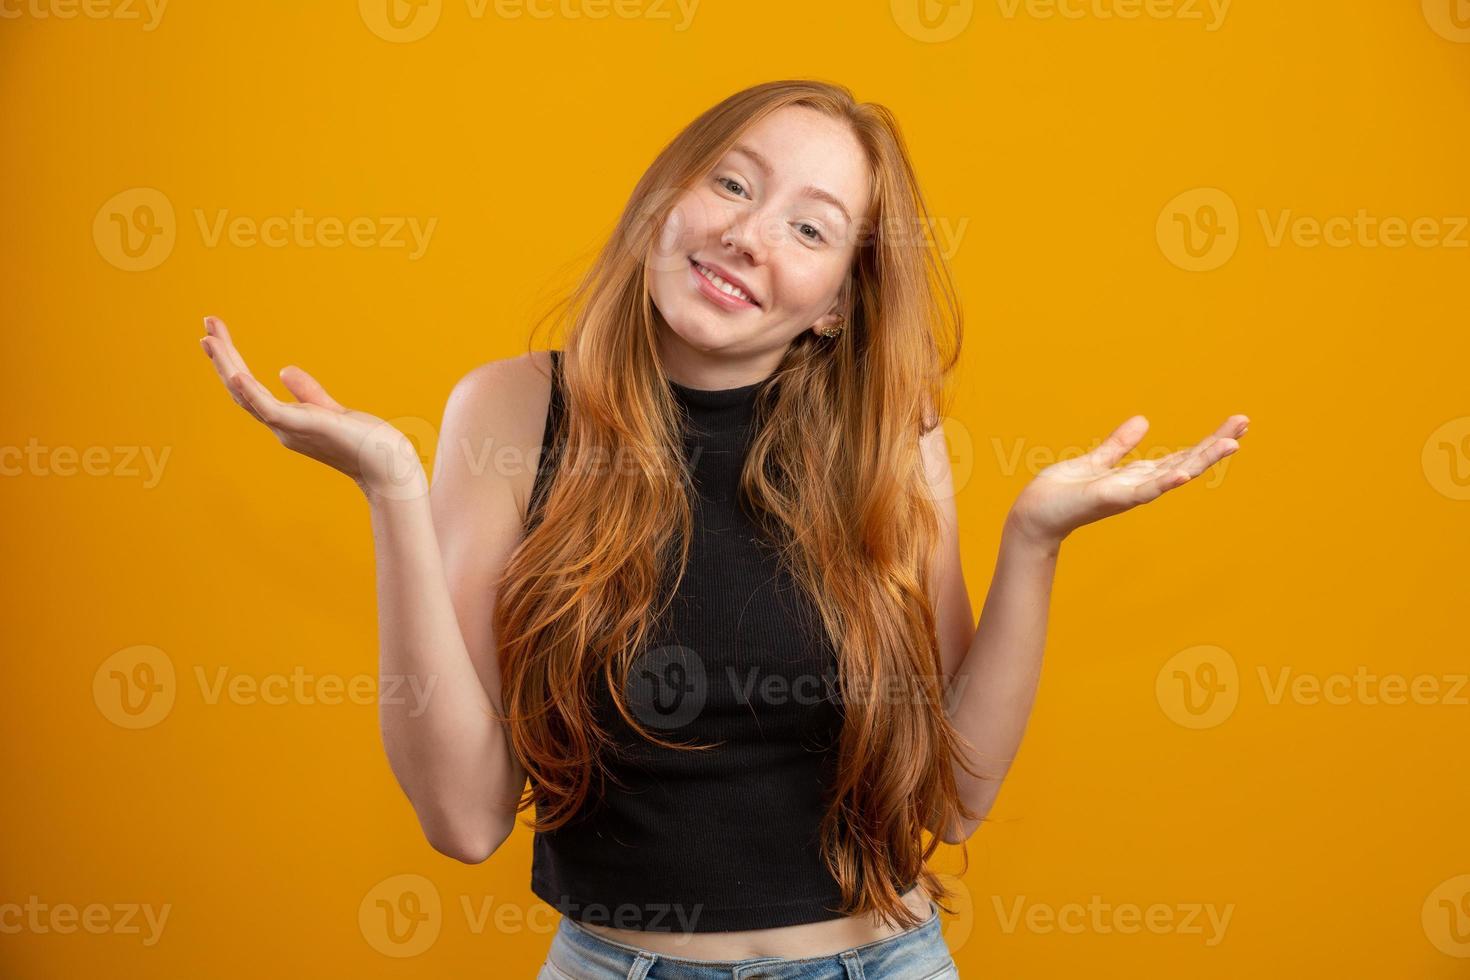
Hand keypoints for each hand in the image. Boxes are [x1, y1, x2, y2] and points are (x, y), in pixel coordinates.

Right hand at [197, 315, 426, 500]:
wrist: (389, 468)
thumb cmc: (366, 444)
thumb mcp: (332, 411)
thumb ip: (308, 393)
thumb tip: (283, 370)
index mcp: (288, 422)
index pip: (250, 389)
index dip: (232, 363)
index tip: (218, 335)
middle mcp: (282, 427)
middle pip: (241, 389)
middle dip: (223, 356)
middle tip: (208, 323)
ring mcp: (290, 429)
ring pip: (247, 396)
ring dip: (227, 366)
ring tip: (210, 338)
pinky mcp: (304, 428)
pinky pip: (270, 410)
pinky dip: (251, 393)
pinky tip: (236, 374)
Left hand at [1006, 414, 1248, 548]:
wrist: (1034, 516)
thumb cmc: (1060, 493)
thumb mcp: (1094, 462)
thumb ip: (1118, 446)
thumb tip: (1144, 421)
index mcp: (1136, 475)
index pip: (1180, 456)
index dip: (1208, 441)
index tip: (1236, 424)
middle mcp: (1139, 486)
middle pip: (1187, 462)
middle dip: (1215, 444)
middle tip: (1245, 423)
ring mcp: (1128, 494)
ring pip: (1173, 475)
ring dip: (1202, 460)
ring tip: (1232, 444)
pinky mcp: (1111, 499)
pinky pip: (1142, 491)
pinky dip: (1164, 484)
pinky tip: (1184, 474)